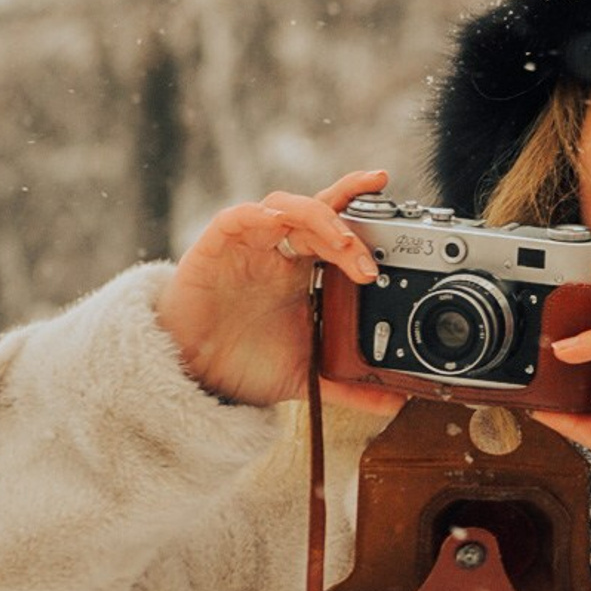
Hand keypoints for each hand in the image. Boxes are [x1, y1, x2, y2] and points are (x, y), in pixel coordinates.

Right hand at [156, 169, 400, 415]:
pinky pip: (236, 220)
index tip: (385, 187)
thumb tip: (396, 402)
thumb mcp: (308, 377)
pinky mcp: (214, 249)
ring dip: (316, 219)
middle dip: (346, 229)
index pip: (335, 224)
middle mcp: (278, 251)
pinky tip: (277, 221)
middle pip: (317, 214)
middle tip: (367, 264)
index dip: (358, 201)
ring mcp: (247, 247)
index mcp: (302, 271)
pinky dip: (257, 216)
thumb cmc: (244, 363)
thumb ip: (351, 387)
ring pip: (283, 207)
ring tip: (341, 245)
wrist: (195, 376)